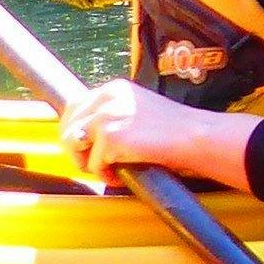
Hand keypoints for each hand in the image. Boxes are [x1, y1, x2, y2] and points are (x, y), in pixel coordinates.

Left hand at [61, 77, 224, 183]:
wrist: (195, 137)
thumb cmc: (174, 130)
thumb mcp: (138, 110)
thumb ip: (113, 114)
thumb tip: (85, 134)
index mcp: (114, 89)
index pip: (74, 106)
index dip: (74, 130)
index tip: (82, 147)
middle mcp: (107, 98)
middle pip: (68, 126)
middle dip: (76, 149)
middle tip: (96, 163)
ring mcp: (107, 116)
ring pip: (74, 145)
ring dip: (89, 162)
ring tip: (111, 168)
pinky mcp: (111, 138)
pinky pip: (93, 164)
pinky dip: (107, 174)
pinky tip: (125, 172)